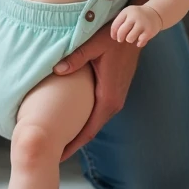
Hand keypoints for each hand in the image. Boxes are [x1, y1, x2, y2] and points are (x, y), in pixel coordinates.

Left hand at [53, 23, 140, 160]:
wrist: (135, 31)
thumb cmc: (114, 37)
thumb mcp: (93, 45)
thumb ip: (76, 58)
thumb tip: (57, 70)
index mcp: (108, 97)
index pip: (88, 130)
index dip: (73, 145)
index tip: (58, 157)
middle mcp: (113, 102)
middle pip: (90, 130)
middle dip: (73, 143)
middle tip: (52, 154)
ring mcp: (115, 97)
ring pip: (94, 122)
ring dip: (79, 132)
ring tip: (60, 142)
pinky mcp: (113, 91)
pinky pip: (97, 112)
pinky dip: (85, 120)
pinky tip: (72, 121)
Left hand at [110, 5, 162, 47]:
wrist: (155, 13)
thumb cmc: (138, 15)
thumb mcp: (128, 13)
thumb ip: (120, 22)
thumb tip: (114, 36)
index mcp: (127, 11)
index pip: (115, 25)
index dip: (113, 33)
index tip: (114, 37)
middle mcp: (134, 16)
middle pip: (121, 32)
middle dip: (120, 38)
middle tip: (121, 39)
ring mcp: (142, 24)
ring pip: (130, 38)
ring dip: (130, 39)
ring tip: (133, 36)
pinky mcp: (149, 31)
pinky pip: (140, 41)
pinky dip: (139, 43)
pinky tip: (140, 39)